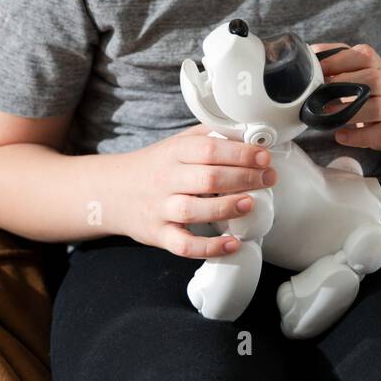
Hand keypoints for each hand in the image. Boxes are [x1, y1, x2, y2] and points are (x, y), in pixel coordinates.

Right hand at [115, 124, 277, 258]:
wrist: (112, 192)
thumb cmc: (154, 166)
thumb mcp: (177, 143)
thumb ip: (209, 135)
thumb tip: (248, 133)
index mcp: (174, 152)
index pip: (209, 149)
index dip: (240, 153)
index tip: (264, 157)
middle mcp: (166, 179)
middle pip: (207, 178)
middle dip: (244, 178)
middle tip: (268, 178)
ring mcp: (161, 209)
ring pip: (194, 210)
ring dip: (226, 208)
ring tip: (250, 204)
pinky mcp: (158, 235)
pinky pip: (184, 245)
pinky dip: (209, 247)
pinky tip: (232, 243)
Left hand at [309, 42, 380, 151]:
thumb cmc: (362, 87)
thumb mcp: (352, 67)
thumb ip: (331, 58)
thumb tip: (308, 55)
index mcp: (374, 65)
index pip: (364, 56)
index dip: (339, 61)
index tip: (319, 69)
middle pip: (374, 80)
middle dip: (345, 85)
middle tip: (321, 95)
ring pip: (377, 108)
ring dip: (350, 112)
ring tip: (327, 115)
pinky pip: (380, 133)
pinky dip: (359, 137)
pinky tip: (341, 135)